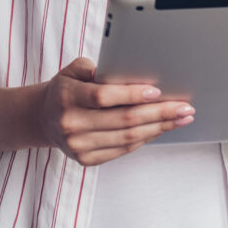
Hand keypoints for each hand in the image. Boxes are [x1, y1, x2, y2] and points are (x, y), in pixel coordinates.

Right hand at [35, 58, 193, 165]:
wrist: (43, 118)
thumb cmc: (66, 89)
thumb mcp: (74, 70)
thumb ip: (99, 68)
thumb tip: (133, 73)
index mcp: (67, 97)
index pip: (104, 96)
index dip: (132, 94)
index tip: (158, 91)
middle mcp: (71, 124)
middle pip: (123, 120)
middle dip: (159, 113)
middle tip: (184, 107)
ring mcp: (78, 146)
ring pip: (127, 138)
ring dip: (159, 128)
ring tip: (180, 119)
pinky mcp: (86, 159)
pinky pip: (123, 149)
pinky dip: (145, 139)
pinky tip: (160, 129)